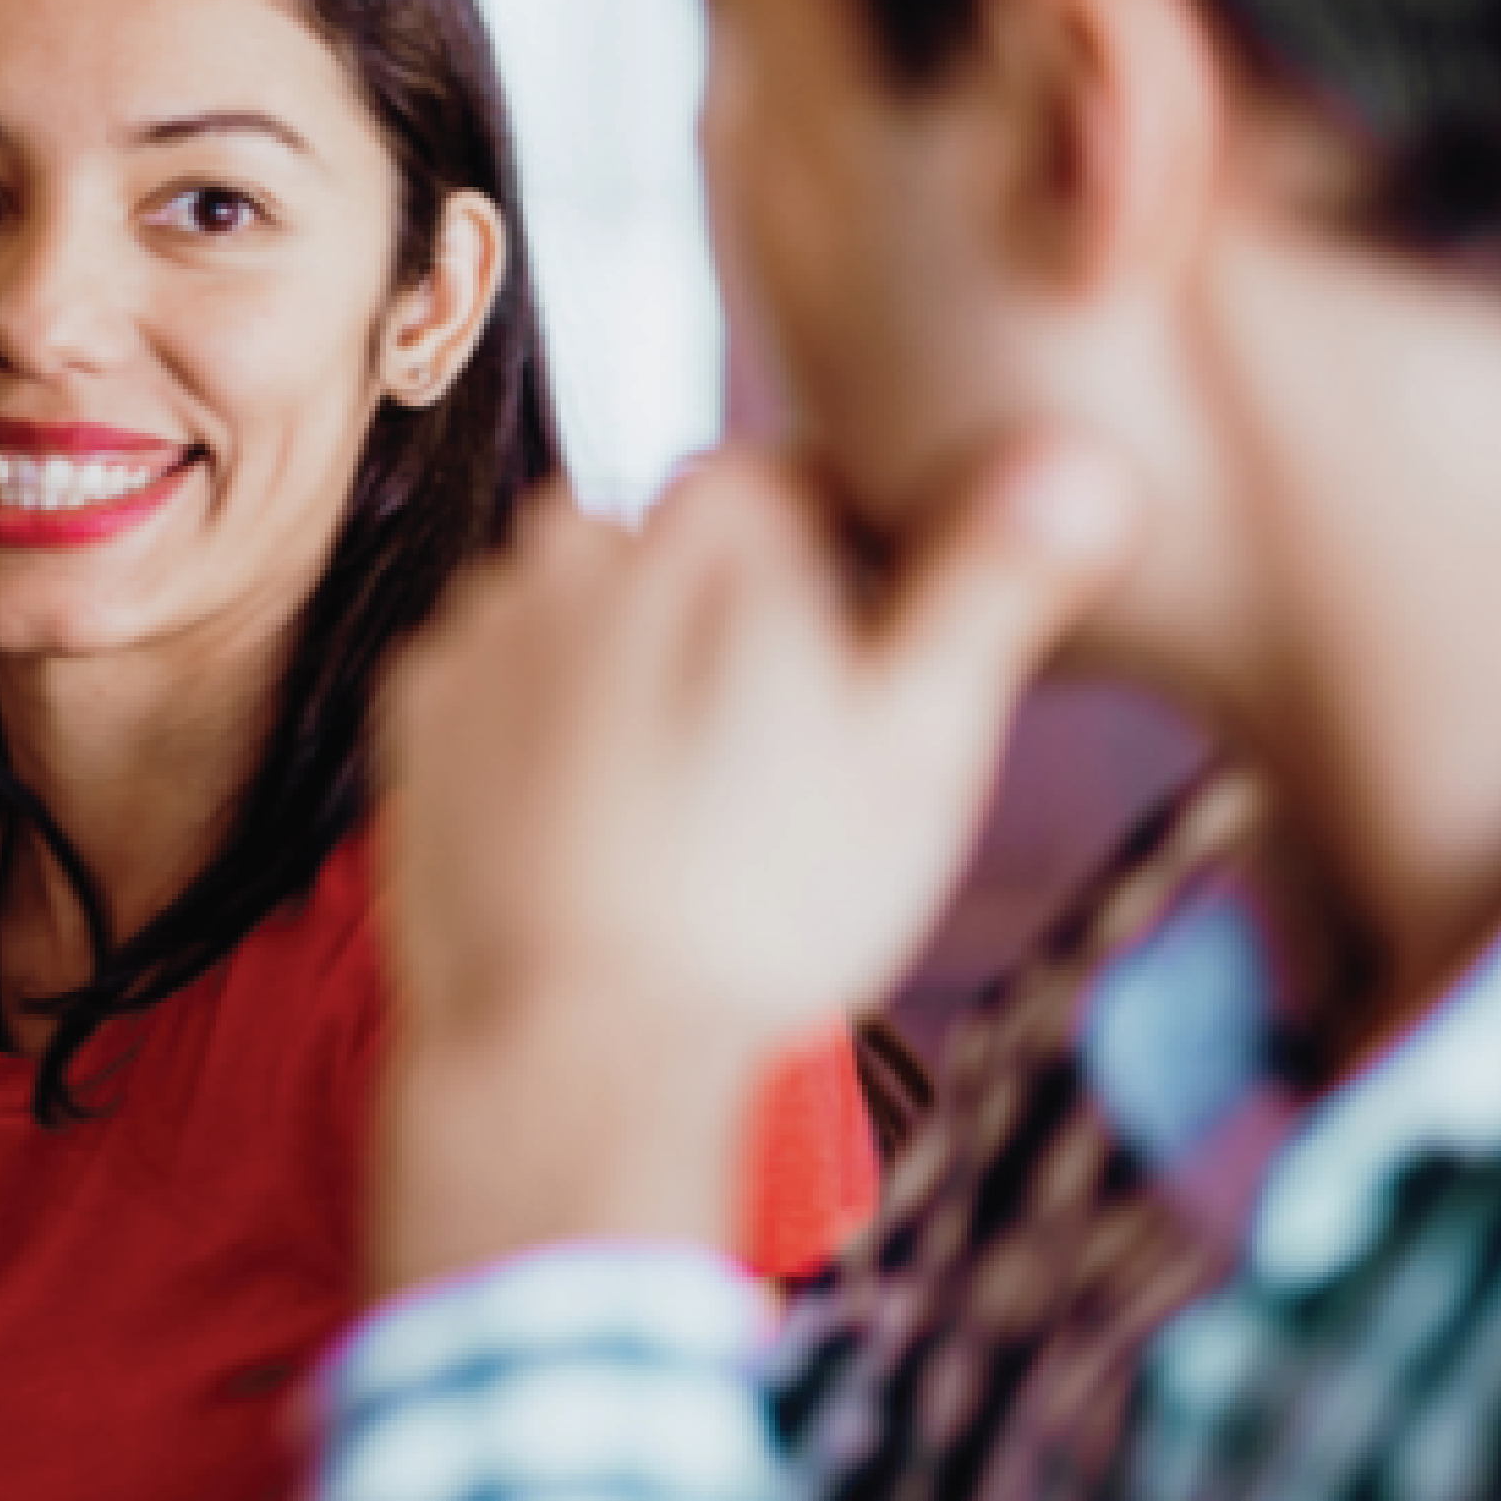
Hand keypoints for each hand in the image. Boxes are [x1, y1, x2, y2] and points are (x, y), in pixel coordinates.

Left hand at [373, 433, 1136, 1283]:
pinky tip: (594, 824)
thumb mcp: (928, 737)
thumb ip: (996, 578)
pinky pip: (507, 688)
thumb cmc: (775, 900)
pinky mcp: (417, 709)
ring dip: (633, 674)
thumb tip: (1083, 456)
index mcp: (717, 520)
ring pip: (591, 616)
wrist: (581, 1044)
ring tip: (683, 812)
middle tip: (776, 771)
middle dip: (733, 625)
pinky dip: (545, 735)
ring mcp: (486, 623)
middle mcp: (579, 538)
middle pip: (687, 554)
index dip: (847, 581)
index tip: (858, 687)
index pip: (800, 489)